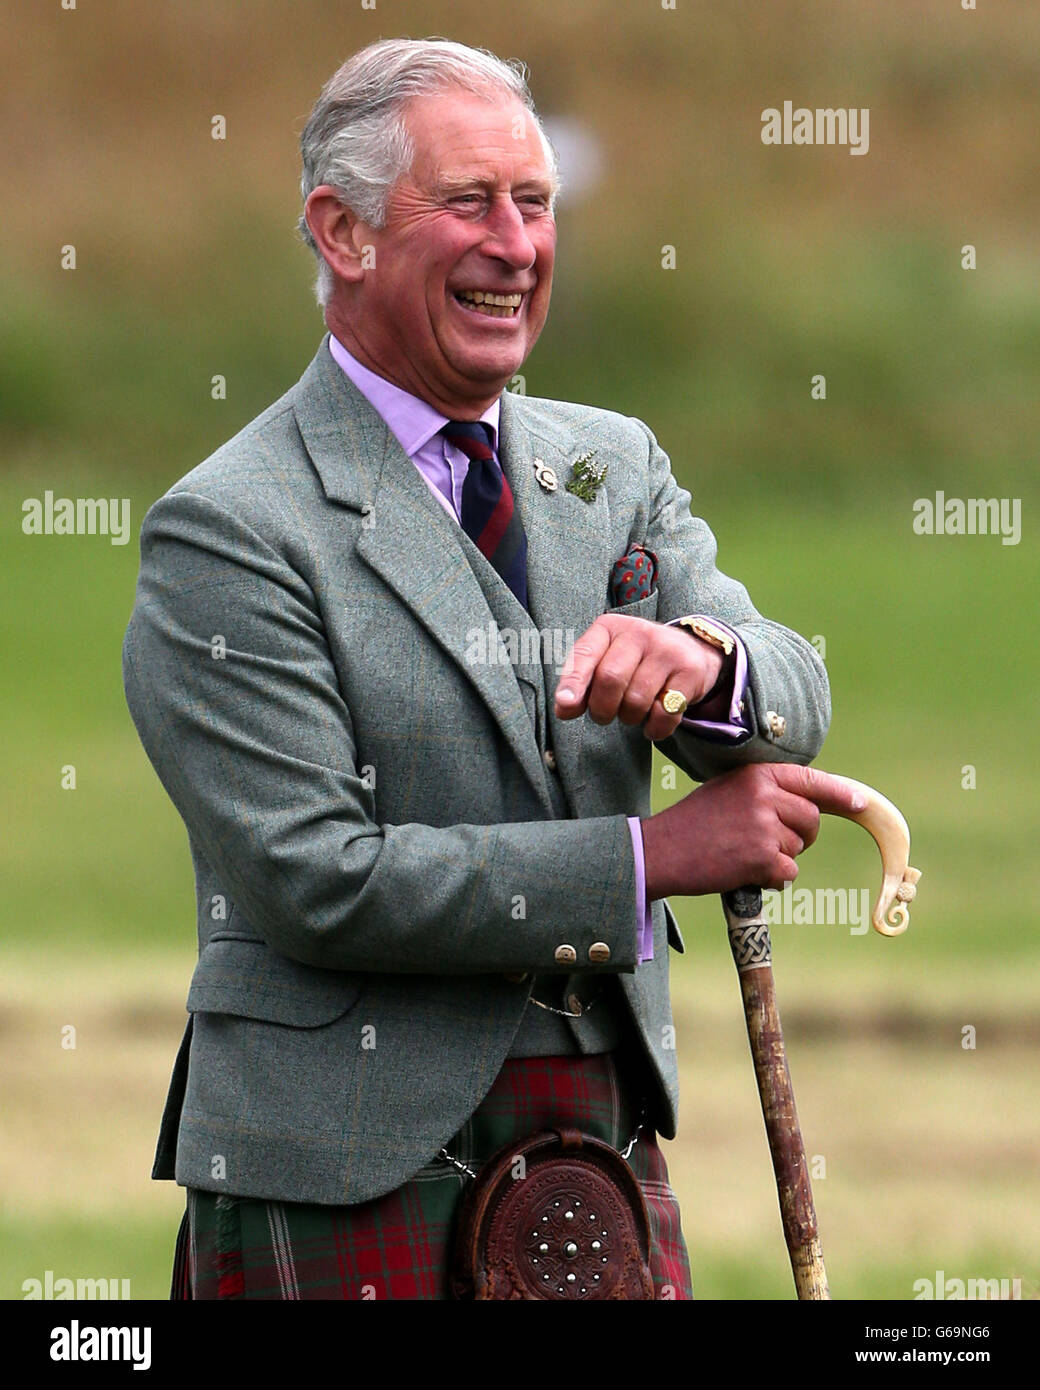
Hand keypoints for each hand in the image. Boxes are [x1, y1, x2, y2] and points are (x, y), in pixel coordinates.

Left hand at [554, 615, 723, 740]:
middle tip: (604, 715)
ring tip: (631, 712)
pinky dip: (654, 728)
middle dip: (601, 709)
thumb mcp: (605, 659)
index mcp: (609, 627)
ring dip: (628, 718)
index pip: (585, 654)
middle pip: (610, 679)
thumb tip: (563, 708)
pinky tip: (652, 724)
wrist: (691, 651)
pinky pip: (665, 713)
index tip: (566, 705)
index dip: (573, 682)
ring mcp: (667, 650)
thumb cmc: (636, 660)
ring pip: (636, 700)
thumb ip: (580, 681)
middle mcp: (638, 632)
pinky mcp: (690, 671)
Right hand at [640, 763, 866, 897]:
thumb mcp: (729, 791)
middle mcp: (765, 795)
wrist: (660, 851)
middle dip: (800, 837)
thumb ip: (765, 792)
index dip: (840, 794)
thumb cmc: (693, 824)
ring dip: (779, 859)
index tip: (861, 803)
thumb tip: (807, 804)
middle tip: (769, 844)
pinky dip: (771, 879)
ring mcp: (765, 826)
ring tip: (742, 855)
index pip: (811, 781)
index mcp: (757, 775)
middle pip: (811, 820)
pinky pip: (788, 874)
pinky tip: (743, 872)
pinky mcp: (762, 857)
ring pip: (798, 849)